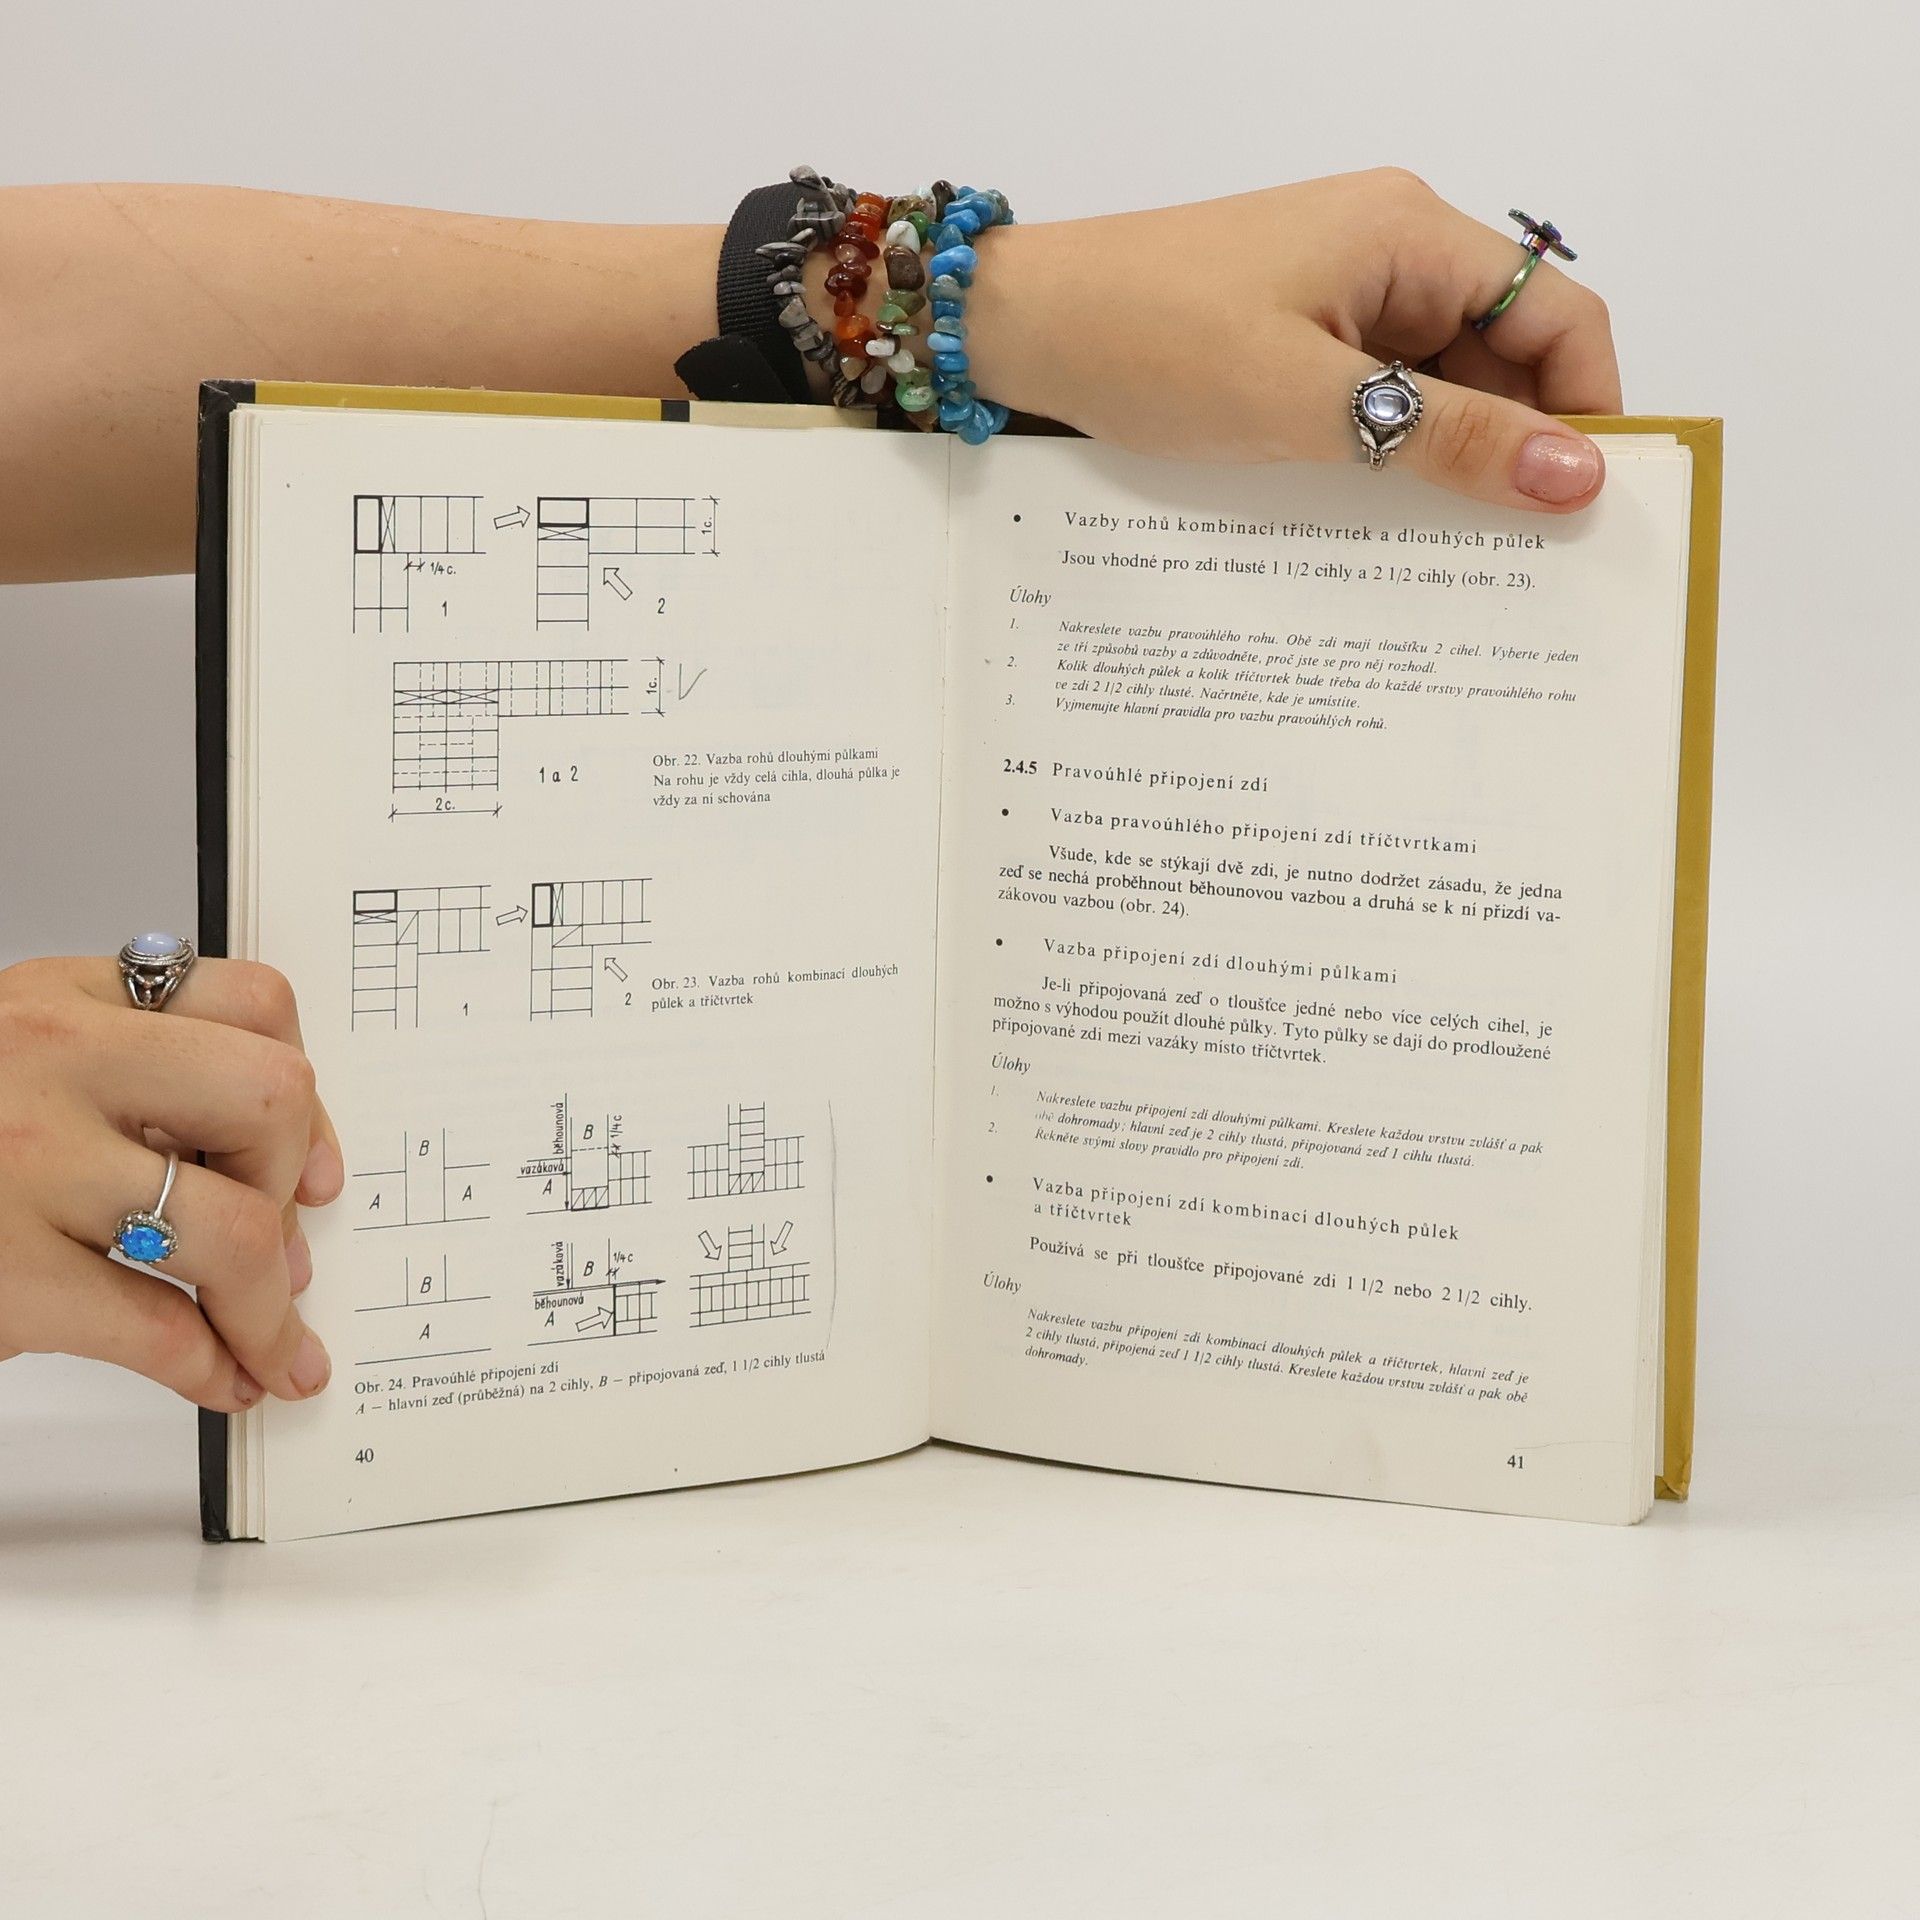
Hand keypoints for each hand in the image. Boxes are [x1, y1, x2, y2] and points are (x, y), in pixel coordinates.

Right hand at [0, 955, 340, 1408]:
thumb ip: (122, 1075)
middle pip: (269, 1097)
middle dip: (293, 1183)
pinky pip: (157, 1326)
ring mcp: (22, 1167)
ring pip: (229, 1228)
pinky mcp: (0, 1276)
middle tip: (283, 1240)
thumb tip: (271, 1161)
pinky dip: (213, 1366)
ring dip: (272, 1304)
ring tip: (272, 1339)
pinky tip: (221, 1380)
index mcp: (64, 1001)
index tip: (313, 1164)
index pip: (252, 1003)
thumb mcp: (11, 1060)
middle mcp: (50, 1064)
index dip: (304, 1095)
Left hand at [967, 169, 1620, 513]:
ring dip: (1451, 457)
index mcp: (1412, 234)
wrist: (1025, 328)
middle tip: (1523, 557)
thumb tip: (1579, 476)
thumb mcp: (1310, 405)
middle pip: (1505, 353)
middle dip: (1521, 445)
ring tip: (1457, 554)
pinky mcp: (1295, 333)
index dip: (1590, 406)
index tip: (1588, 508)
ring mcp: (1340, 291)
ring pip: (1440, 381)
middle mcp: (1391, 249)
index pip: (1559, 315)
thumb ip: (1447, 439)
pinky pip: (1376, 393)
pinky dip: (1391, 451)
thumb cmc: (1154, 345)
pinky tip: (1384, 519)